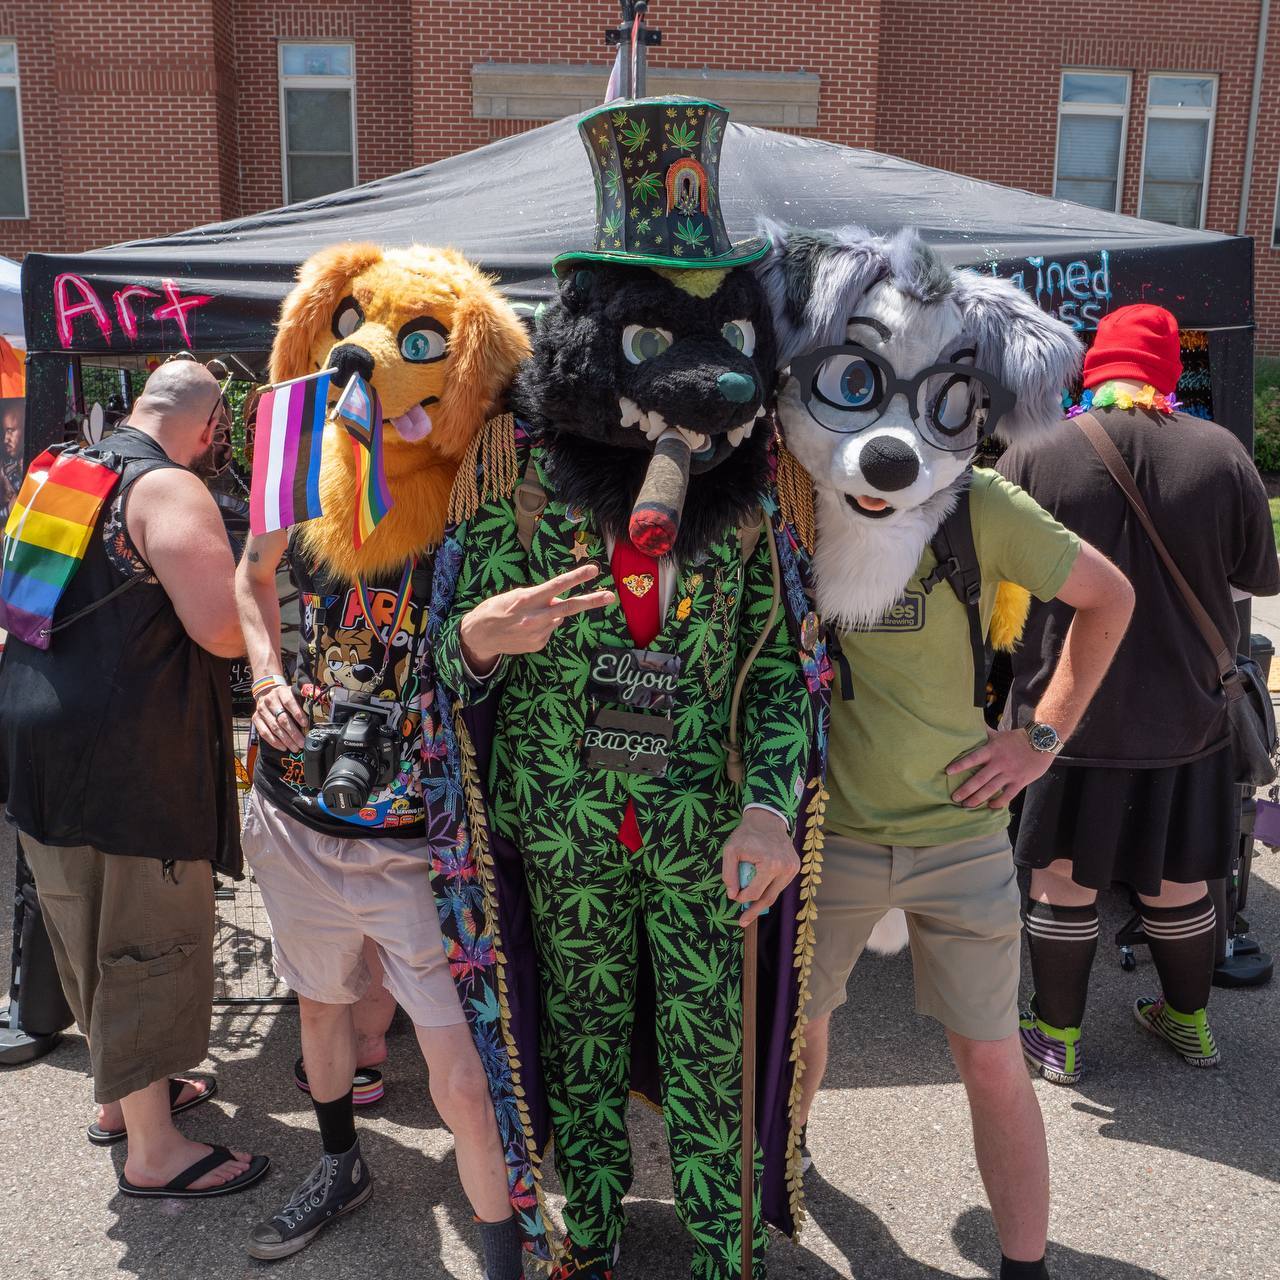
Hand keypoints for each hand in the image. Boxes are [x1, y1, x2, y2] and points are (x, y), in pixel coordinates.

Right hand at [252, 680, 307, 752]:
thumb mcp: (294, 693)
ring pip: (274, 727)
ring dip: (286, 739)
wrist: (267, 693)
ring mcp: (261, 710)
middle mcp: (269, 700)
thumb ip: (305, 696)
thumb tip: (319, 700)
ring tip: (295, 747)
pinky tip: (283, 747)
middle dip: (293, 732)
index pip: (289, 702)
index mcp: (281, 692)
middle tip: (302, 742)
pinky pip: (264, 732)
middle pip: (282, 718)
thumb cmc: (285, 697)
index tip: (305, 724)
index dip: (297, 714)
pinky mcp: (255, 718)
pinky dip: (274, 741)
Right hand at [459, 564, 615, 673]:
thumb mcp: (514, 596)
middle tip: (611, 596)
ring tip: (528, 617)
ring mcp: (538, 633)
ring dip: (550, 614)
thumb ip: (539, 596)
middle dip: (592, 601)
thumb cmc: (495, 610)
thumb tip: (559, 599)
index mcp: (527, 600)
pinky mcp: (538, 645)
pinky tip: (526, 628)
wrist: (479, 636)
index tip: (594, 570)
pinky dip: (543, 627)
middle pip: (569, 608)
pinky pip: (549, 631)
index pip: (556, 585)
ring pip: (557, 619)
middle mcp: (535, 617)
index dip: (576, 577)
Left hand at [721, 808, 798, 927]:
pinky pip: (780, 884)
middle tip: (742, 922)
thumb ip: (729, 873)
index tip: (734, 897)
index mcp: (770, 865)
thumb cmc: (747, 834)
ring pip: (776, 893)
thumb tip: (732, 895)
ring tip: (750, 910)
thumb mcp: (730, 850)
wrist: (767, 819)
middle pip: (768, 898)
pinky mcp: (796, 867)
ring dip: (762, 900)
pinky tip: (760, 890)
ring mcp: (793, 868)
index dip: (742, 898)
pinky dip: (770, 888)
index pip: (755, 892)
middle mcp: (785, 869)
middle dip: (754, 911)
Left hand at [947, 726, 1053, 808]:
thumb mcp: (999, 734)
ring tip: (967, 805)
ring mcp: (1010, 773)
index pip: (973, 758)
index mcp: (992, 750)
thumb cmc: (1018, 739)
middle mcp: (999, 762)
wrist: (1042, 742)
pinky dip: (999, 802)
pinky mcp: (1020, 781)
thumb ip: (985, 733)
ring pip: (991, 789)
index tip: (948, 772)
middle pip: (980, 778)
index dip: (960, 765)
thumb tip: (970, 723)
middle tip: (954, 798)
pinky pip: (1008, 795)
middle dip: (966, 789)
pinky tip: (990, 806)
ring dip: (978, 798)